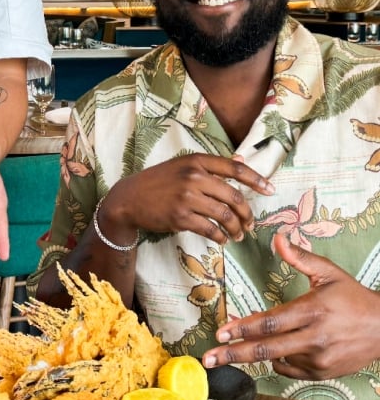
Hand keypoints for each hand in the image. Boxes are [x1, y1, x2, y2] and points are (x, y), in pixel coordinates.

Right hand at [104, 153, 274, 245]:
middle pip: (233, 195)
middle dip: (246, 213)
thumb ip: (210, 166)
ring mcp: (186, 197)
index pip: (234, 167)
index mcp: (196, 160)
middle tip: (251, 224)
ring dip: (236, 228)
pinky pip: (210, 229)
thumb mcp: (182, 165)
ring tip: (238, 235)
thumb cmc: (158, 182)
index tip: (270, 190)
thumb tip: (241, 160)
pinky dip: (220, 237)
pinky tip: (222, 239)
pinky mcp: (180, 217)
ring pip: (224, 215)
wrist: (129, 198)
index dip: (256, 179)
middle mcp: (193, 176)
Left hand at [203, 233, 379, 379]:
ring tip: (231, 353)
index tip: (221, 332)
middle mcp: (314, 338)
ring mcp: (318, 359)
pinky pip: (290, 369)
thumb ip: (300, 257)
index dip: (243, 328)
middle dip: (234, 354)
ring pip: (276, 359)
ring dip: (253, 356)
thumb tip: (277, 239)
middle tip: (209, 357)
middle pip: (267, 348)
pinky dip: (276, 361)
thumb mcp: (328, 272)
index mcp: (312, 310)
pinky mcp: (322, 373)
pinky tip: (268, 351)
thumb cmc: (352, 296)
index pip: (270, 322)